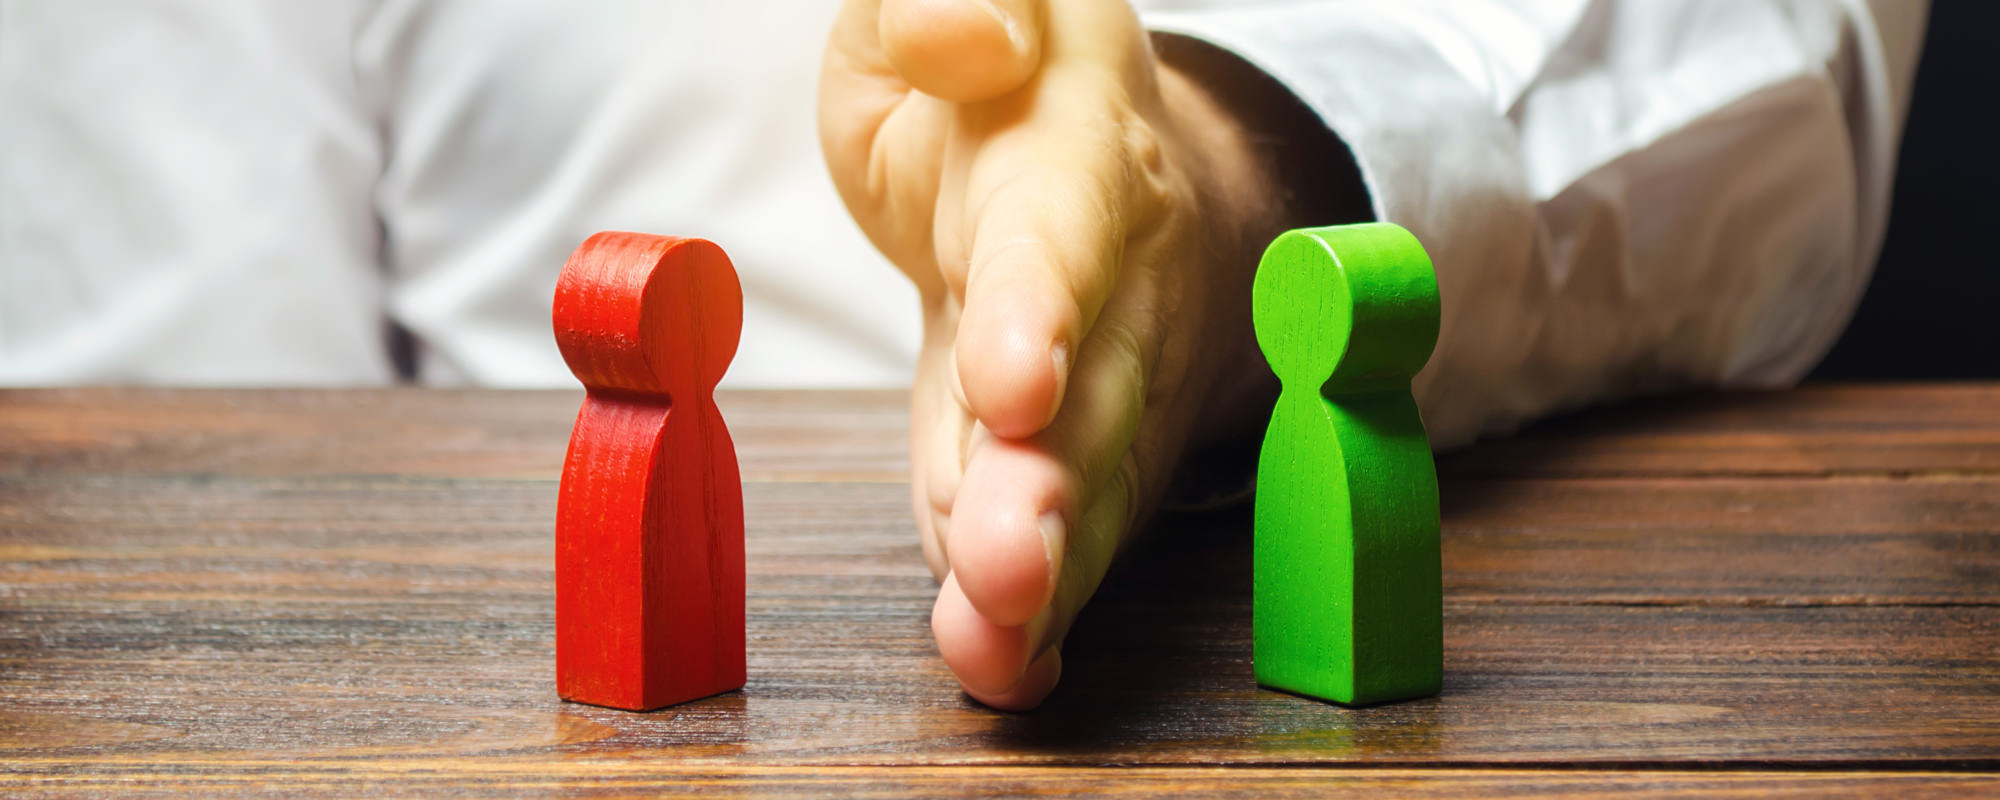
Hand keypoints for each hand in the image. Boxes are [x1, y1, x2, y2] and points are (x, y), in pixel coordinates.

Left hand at [820, 0, 1288, 708]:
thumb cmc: (1007, 73)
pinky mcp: (1076, 450)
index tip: (1014, 388)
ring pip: (1079, 482)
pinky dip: (1033, 604)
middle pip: (1088, 391)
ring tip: (990, 641)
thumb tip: (968, 44)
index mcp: (1072, 146)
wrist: (1088, 159)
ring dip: (1040, 569)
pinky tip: (999, 663)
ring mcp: (1099, 378)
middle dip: (1049, 488)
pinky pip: (1065, 528)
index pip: (1057, 229)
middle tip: (1006, 568)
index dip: (1040, 308)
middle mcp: (1106, 279)